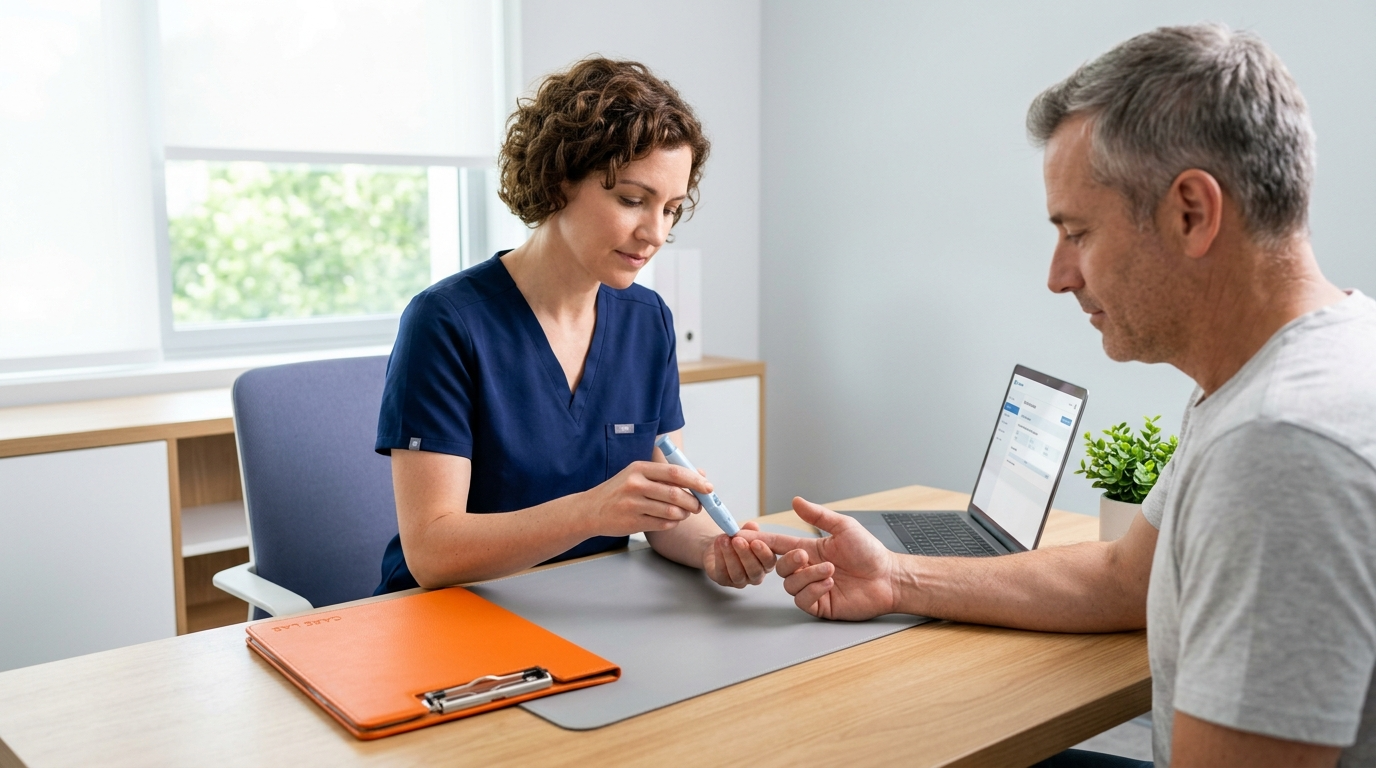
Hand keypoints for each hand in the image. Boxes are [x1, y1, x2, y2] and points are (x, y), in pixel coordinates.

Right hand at [581, 460, 710, 536]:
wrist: (590, 510)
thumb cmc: (619, 491)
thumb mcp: (638, 475)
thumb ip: (667, 475)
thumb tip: (700, 475)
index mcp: (640, 468)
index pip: (674, 472)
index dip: (695, 480)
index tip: (708, 487)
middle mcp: (636, 484)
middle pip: (675, 494)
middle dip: (694, 501)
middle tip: (699, 505)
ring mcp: (633, 504)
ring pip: (671, 511)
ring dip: (684, 514)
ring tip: (684, 513)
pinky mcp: (632, 522)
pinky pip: (663, 524)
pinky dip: (672, 523)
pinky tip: (670, 520)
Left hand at [702, 521, 777, 587]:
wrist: (721, 543)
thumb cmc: (738, 539)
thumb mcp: (746, 532)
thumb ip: (751, 530)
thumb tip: (753, 526)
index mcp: (766, 563)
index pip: (769, 561)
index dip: (763, 552)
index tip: (756, 542)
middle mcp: (756, 575)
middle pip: (755, 570)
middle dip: (745, 554)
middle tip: (737, 540)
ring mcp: (740, 581)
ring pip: (738, 573)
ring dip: (730, 555)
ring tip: (725, 539)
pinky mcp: (724, 581)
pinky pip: (722, 573)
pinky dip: (720, 558)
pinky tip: (718, 544)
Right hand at [753, 498, 898, 620]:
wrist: (888, 578)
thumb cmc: (870, 552)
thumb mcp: (843, 527)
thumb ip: (818, 515)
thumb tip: (796, 501)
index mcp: (810, 550)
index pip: (778, 545)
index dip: (761, 541)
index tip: (743, 536)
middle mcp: (808, 569)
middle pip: (780, 567)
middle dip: (789, 561)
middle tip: (804, 555)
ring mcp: (813, 588)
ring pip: (790, 584)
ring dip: (808, 576)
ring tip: (830, 570)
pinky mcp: (820, 605)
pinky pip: (803, 600)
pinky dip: (813, 590)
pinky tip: (829, 584)